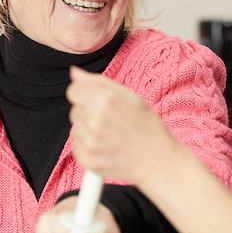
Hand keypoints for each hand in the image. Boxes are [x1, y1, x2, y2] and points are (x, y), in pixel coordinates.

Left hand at [66, 66, 177, 183]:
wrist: (157, 159)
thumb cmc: (146, 125)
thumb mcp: (129, 96)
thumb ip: (98, 82)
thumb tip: (74, 72)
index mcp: (105, 100)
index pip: (73, 90)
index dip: (84, 94)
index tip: (96, 100)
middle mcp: (95, 121)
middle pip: (74, 110)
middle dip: (88, 112)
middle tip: (110, 120)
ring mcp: (90, 142)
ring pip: (75, 128)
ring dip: (88, 129)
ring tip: (110, 134)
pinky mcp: (88, 160)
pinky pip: (77, 146)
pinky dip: (88, 146)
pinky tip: (106, 146)